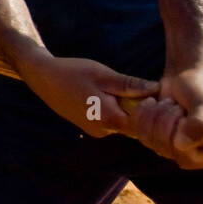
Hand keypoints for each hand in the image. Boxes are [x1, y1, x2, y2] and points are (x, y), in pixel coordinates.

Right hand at [19, 55, 159, 138]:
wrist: (42, 77)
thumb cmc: (73, 73)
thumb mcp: (104, 75)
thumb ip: (130, 85)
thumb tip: (156, 90)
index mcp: (108, 119)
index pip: (144, 123)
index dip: (154, 111)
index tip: (159, 95)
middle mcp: (102, 130)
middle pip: (134, 125)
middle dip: (142, 110)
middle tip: (145, 89)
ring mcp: (94, 130)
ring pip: (122, 123)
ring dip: (128, 109)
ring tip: (125, 89)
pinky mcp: (89, 126)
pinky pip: (111, 121)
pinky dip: (115, 110)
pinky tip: (109, 94)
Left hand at [125, 64, 202, 168]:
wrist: (186, 75)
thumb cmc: (202, 88)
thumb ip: (200, 125)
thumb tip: (181, 146)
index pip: (187, 157)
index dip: (178, 133)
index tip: (182, 112)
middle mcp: (194, 156)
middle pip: (165, 149)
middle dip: (165, 120)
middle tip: (176, 104)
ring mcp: (173, 148)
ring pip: (149, 140)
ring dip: (154, 114)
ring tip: (168, 102)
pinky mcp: (155, 138)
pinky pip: (137, 132)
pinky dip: (142, 112)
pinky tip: (153, 102)